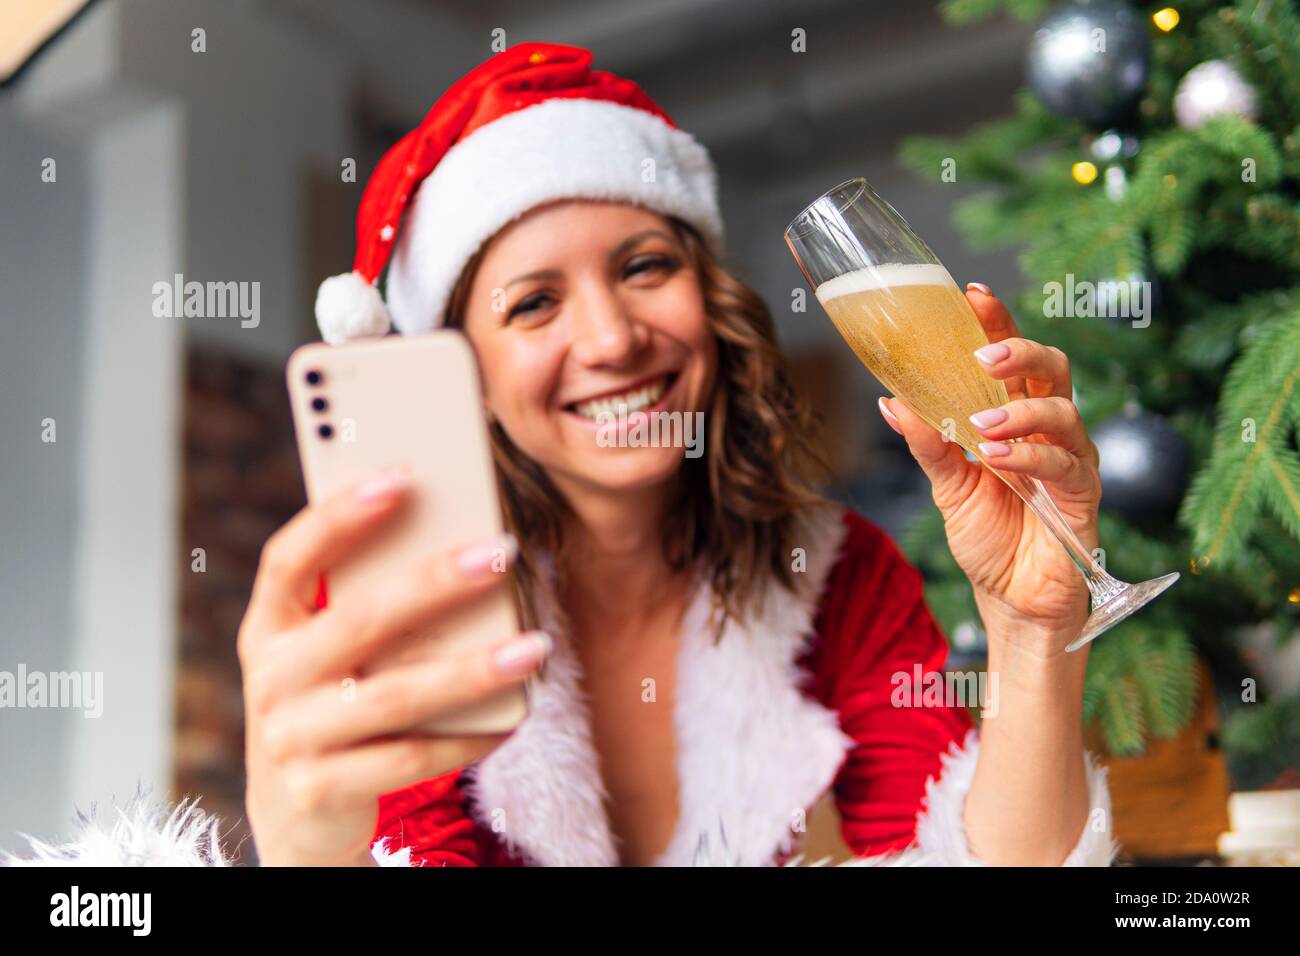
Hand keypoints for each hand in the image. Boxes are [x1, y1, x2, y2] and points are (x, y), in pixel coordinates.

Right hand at [237, 467, 549, 865]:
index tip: (402, 476)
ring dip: (473, 670)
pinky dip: (468, 736)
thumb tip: (460, 536)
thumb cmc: (333, 697)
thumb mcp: (328, 647)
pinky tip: (514, 716)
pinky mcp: (322, 789)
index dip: (338, 516)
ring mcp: (292, 738)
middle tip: (504, 550)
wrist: (297, 809)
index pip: (289, 558)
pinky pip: (411, 759)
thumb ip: (367, 599)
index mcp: (268, 625)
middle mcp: (271, 678)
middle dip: (436, 581)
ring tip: (535, 646)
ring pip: (395, 696)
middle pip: (358, 621)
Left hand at [878, 283, 1099, 650]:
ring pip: (1063, 410)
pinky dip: (1029, 455)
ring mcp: (1070, 458)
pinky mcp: (1083, 493)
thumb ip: (929, 443)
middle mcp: (1047, 429)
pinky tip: (997, 459)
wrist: (1012, 600)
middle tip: (982, 354)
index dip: (998, 322)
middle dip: (1020, 349)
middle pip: (1051, 368)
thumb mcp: (948, 486)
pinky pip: (1064, 462)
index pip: (1011, 358)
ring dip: (1020, 411)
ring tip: (980, 426)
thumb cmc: (988, 538)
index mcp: (1015, 416)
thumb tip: (890, 400)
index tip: (972, 293)